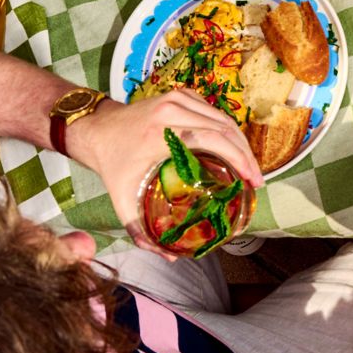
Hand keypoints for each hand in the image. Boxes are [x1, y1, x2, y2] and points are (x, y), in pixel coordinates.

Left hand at [65, 89, 261, 255]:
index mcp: (162, 131)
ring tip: (250, 166)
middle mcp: (174, 108)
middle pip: (226, 128)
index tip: (253, 180)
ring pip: (224, 118)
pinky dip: (227, 131)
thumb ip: (140, 230)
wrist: (96, 128)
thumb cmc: (111, 164)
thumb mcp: (121, 199)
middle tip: (257, 179)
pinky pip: (214, 112)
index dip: (239, 159)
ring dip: (241, 142)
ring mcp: (179, 97)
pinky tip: (232, 149)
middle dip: (247, 154)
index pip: (214, 140)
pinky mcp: (182, 94)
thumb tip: (169, 258)